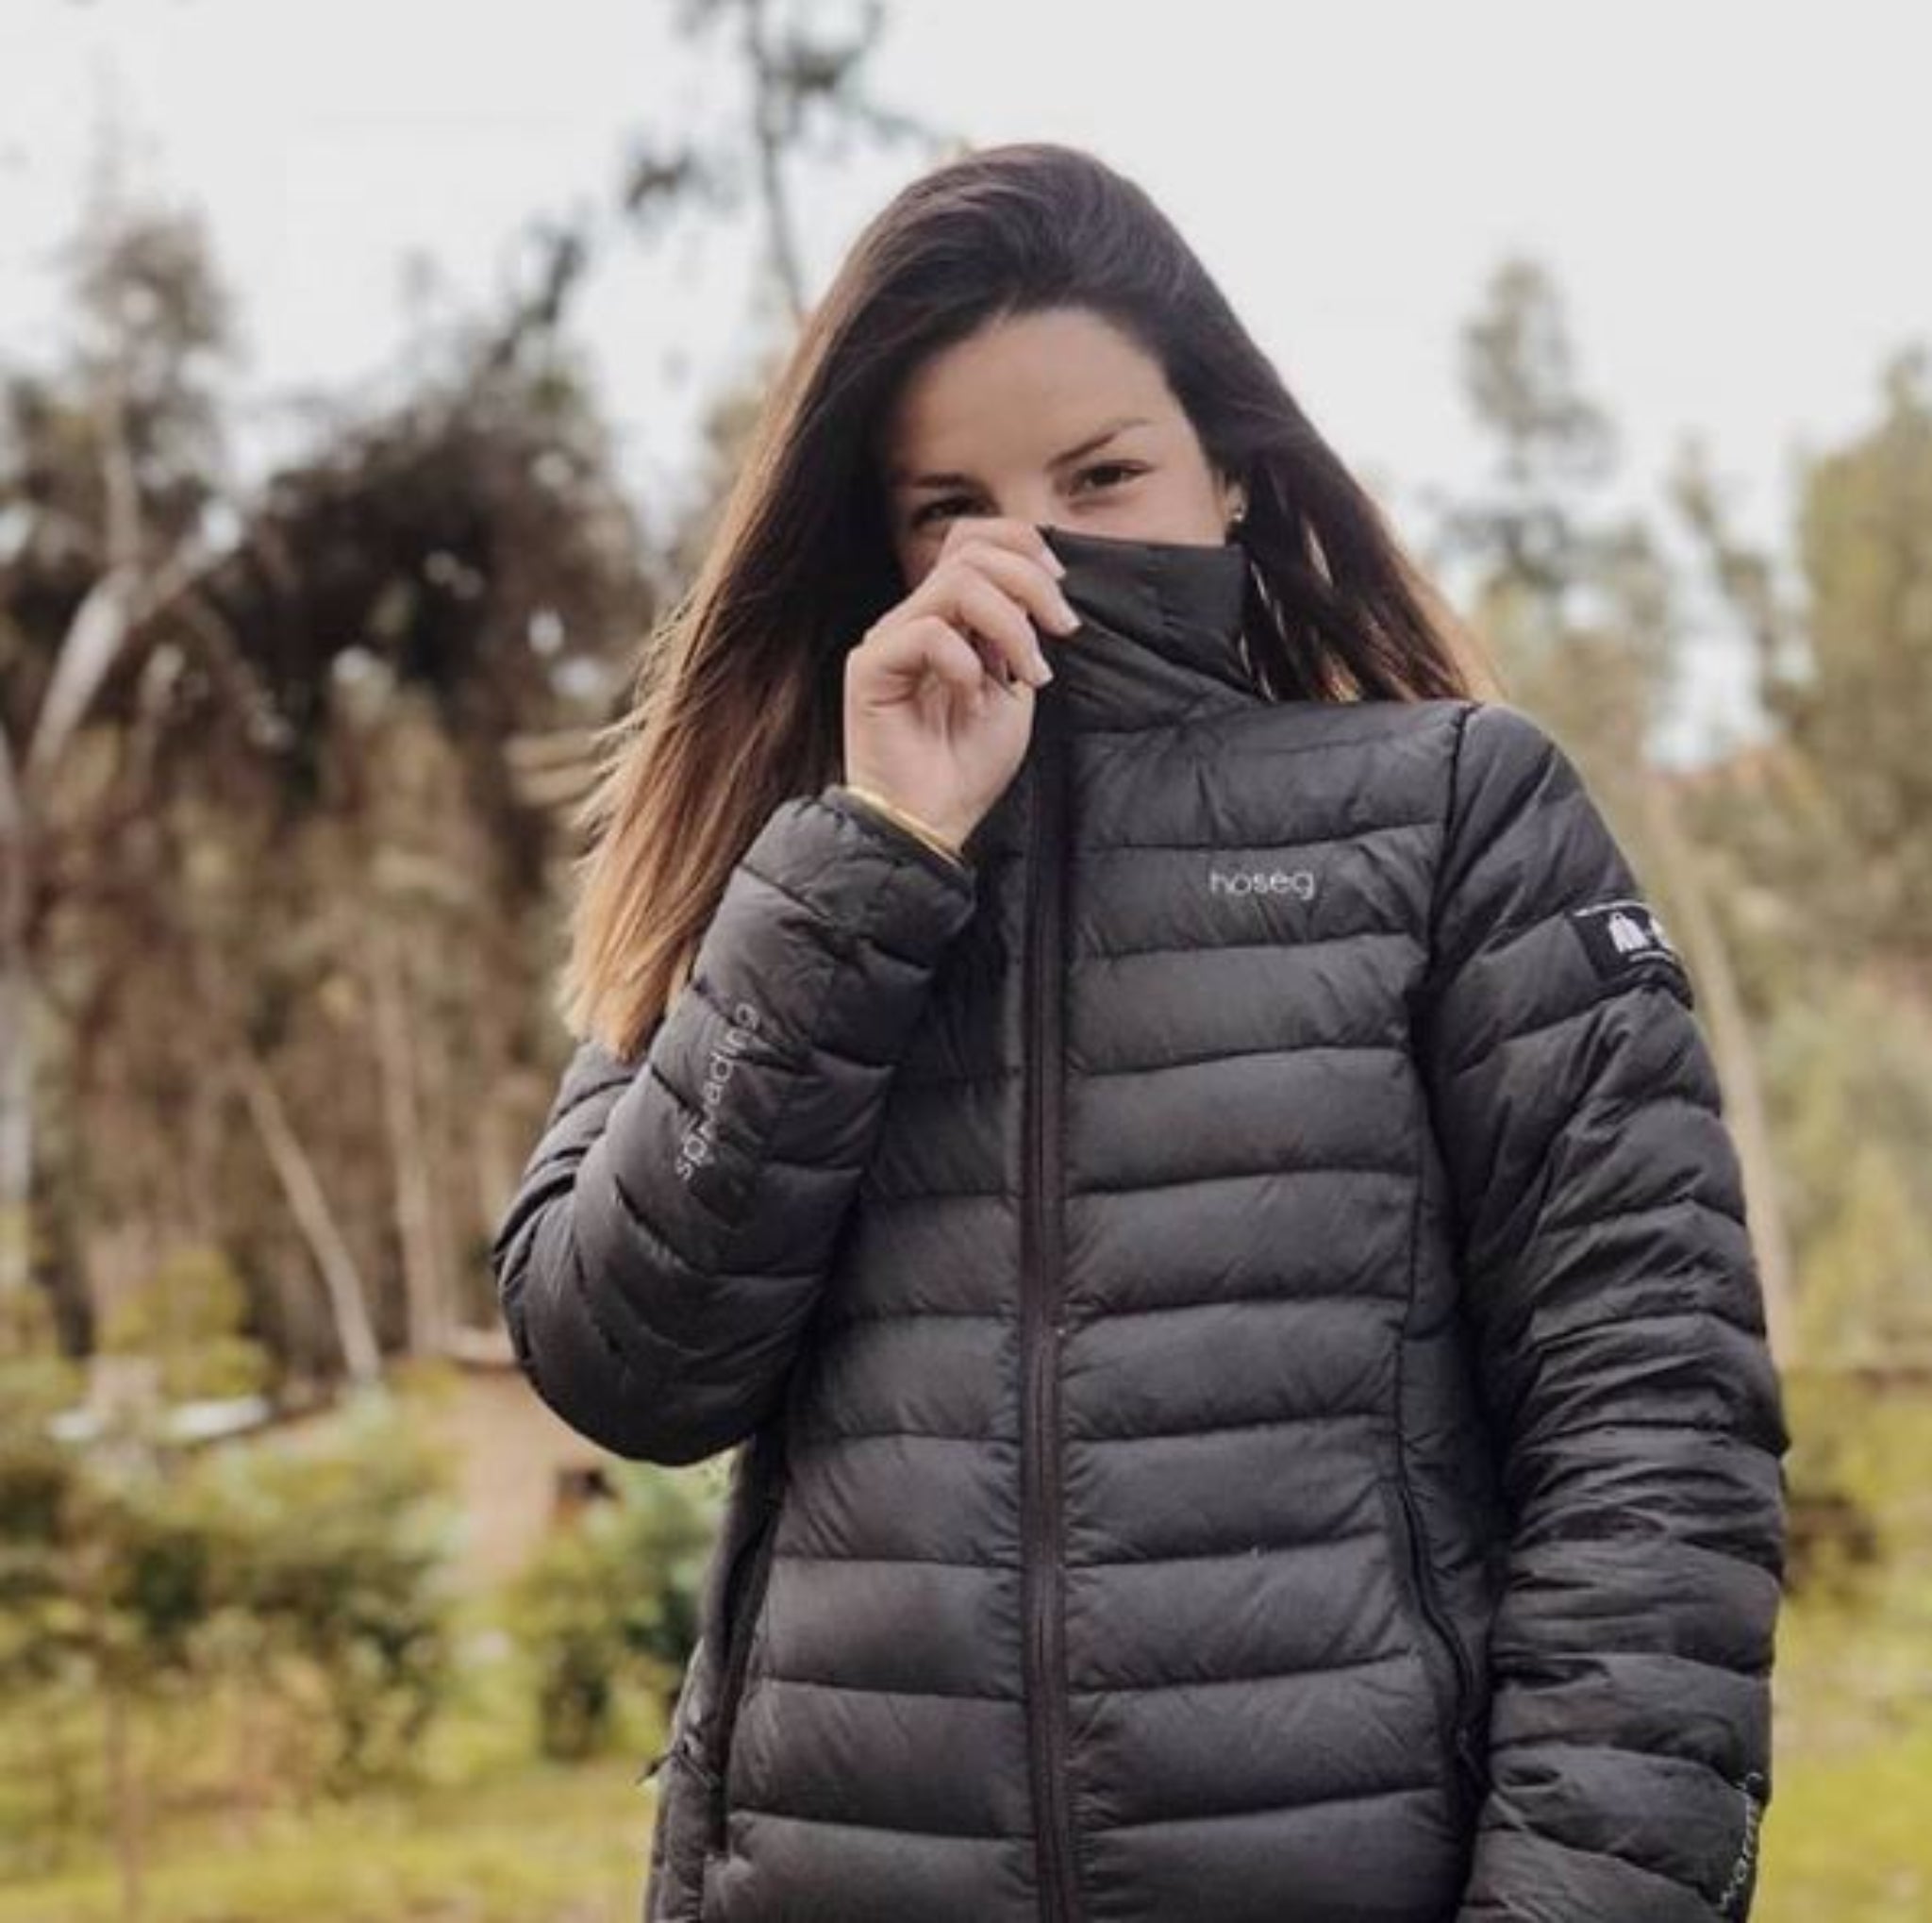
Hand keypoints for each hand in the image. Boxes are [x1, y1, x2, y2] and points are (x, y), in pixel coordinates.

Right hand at [841, 517, 1081, 850]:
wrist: (932, 823)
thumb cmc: (969, 765)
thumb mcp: (1015, 689)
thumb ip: (1021, 635)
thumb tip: (1045, 587)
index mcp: (946, 617)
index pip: (972, 539)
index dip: (1022, 544)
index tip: (1061, 590)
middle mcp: (913, 619)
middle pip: (969, 550)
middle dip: (1030, 582)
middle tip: (1063, 629)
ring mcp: (888, 640)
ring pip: (955, 583)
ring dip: (1010, 625)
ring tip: (1029, 675)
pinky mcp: (869, 667)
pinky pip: (927, 633)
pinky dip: (965, 664)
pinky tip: (972, 702)